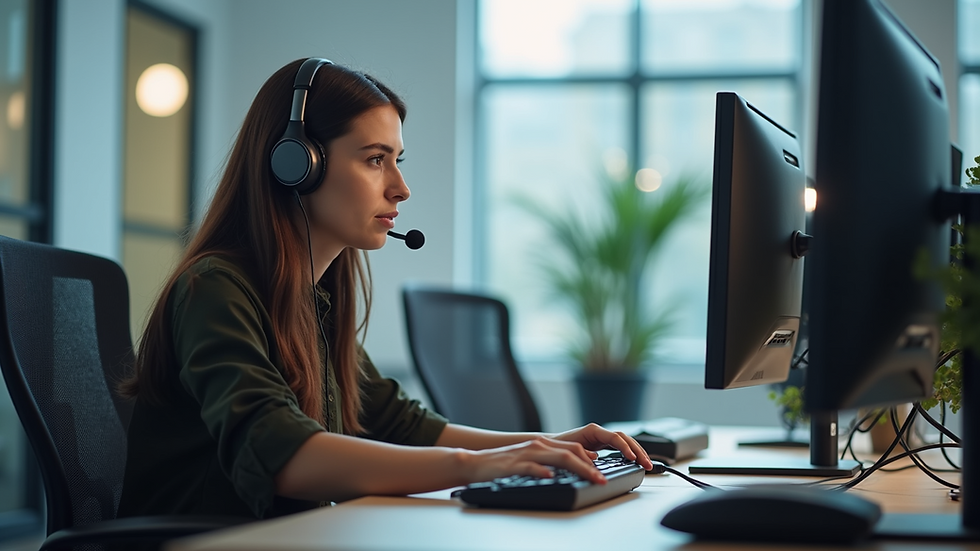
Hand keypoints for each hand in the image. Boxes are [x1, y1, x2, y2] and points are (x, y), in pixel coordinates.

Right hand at [462, 437, 607, 484]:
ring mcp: (526, 454)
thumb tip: (578, 465)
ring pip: (558, 457)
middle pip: (571, 452)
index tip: (603, 473)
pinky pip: (530, 467)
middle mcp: (537, 445)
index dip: (591, 460)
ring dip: (578, 468)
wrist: (474, 463)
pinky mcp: (512, 465)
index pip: (574, 448)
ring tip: (590, 478)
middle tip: (602, 480)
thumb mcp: (532, 460)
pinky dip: (542, 471)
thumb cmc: (504, 465)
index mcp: (543, 444)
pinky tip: (551, 476)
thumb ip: (552, 460)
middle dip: (590, 466)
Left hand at [553, 423, 653, 470]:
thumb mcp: (570, 450)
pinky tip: (637, 462)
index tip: (633, 459)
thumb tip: (596, 459)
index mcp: (593, 430)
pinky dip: (631, 454)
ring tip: (647, 465)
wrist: (550, 446)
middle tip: (647, 464)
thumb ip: (583, 452)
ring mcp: (602, 438)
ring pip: (626, 442)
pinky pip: (621, 448)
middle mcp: (600, 432)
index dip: (625, 448)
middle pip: (625, 438)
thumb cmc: (558, 447)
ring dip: (638, 452)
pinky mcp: (603, 445)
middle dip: (638, 451)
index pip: (615, 437)